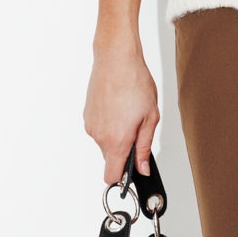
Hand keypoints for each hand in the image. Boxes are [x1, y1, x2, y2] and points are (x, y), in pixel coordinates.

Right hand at [83, 39, 159, 183]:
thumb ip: (144, 147)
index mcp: (116, 140)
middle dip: (123, 151)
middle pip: (110, 158)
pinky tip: (119, 107)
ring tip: (129, 113)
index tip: (131, 173)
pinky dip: (109, 124)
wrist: (116, 58)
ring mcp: (91, 124)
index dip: (121, 178)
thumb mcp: (150, 117)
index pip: (110, 176)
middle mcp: (99, 135)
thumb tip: (142, 168)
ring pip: (105, 142)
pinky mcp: (87, 114)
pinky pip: (99, 129)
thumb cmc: (134, 82)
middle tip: (138, 129)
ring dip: (117, 136)